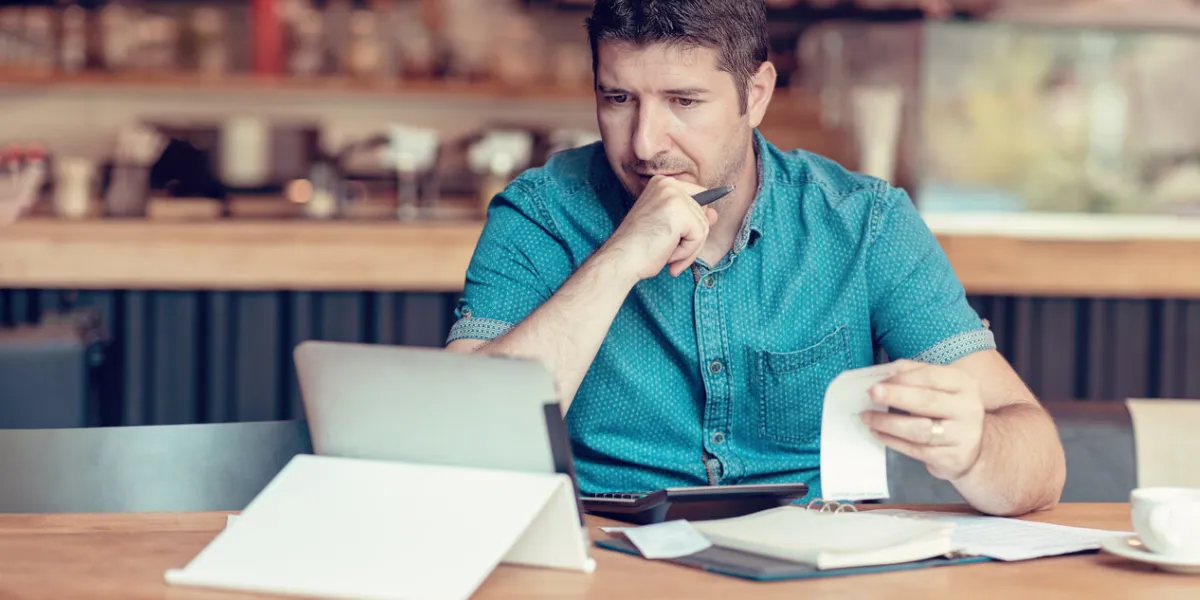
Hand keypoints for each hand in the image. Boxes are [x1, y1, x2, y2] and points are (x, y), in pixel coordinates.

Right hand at [601, 175, 718, 279]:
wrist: (621, 259)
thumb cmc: (640, 247)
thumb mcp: (668, 227)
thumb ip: (692, 218)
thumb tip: (714, 214)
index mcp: (663, 184)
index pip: (699, 199)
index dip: (693, 222)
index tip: (675, 239)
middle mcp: (669, 184)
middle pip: (702, 214)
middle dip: (690, 240)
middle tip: (669, 252)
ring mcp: (674, 196)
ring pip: (703, 227)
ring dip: (688, 249)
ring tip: (667, 254)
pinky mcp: (680, 212)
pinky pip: (699, 236)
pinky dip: (687, 252)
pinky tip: (668, 254)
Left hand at [858, 359, 985, 480]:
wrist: (970, 448)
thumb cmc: (946, 410)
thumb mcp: (938, 387)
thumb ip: (913, 375)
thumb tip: (884, 372)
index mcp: (964, 384)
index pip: (931, 376)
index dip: (902, 378)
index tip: (878, 381)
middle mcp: (968, 408)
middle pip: (926, 401)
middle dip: (895, 396)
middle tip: (870, 393)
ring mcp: (963, 436)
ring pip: (919, 429)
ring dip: (887, 422)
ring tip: (867, 417)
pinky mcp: (952, 458)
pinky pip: (916, 449)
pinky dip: (892, 441)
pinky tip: (878, 433)